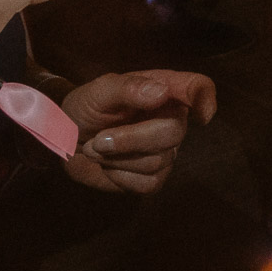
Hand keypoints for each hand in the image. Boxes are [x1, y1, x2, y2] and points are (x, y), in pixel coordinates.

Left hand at [62, 69, 217, 194]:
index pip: (198, 87)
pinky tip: (109, 165)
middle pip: (173, 133)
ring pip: (157, 161)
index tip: (201, 114)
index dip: (206, 98)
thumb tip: (161, 93)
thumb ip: (129, 87)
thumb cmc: (87, 107)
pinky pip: (148, 183)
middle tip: (100, 139)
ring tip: (97, 147)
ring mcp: (166, 150)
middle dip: (131, 139)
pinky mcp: (154, 178)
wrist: (65, 140)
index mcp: (164, 90)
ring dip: (117, 158)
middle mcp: (172, 119)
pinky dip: (120, 176)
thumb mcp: (99, 91)